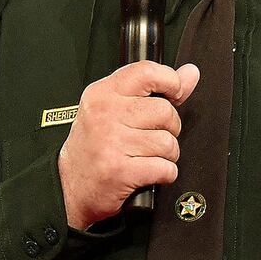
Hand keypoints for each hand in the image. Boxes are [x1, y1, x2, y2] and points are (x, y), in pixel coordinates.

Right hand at [58, 60, 200, 229]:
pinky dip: (165, 174)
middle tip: (152, 137)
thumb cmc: (94, 147)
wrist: (70, 187)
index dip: (171, 81)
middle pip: (165, 111)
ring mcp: (111, 143)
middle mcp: (105, 115)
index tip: (174, 93)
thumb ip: (156, 89)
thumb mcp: (116, 110)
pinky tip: (148, 172)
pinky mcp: (120, 171)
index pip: (147, 72)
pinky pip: (165, 168)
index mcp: (103, 94)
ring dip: (167, 155)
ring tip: (147, 157)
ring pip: (168, 143)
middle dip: (169, 129)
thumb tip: (190, 73)